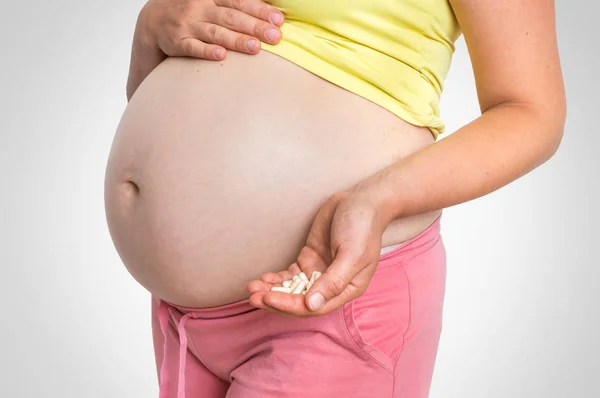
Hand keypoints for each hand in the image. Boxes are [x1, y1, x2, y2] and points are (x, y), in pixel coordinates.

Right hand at [127, 0, 283, 98]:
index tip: (279, 19)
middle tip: (275, 36)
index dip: (260, 10)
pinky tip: (221, 56)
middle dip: (255, 26)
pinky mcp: (176, 42)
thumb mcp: (210, 2)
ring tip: (255, 47)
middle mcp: (199, 8)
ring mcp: (187, 24)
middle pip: (231, 17)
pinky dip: (206, 51)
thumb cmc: (191, 13)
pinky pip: (192, 47)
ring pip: (215, 32)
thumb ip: (234, 6)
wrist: (152, 22)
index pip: (240, 1)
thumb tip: (269, 12)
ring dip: (236, 40)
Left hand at [247, 189, 387, 316]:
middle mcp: (331, 285)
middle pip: (300, 301)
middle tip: (253, 296)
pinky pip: (290, 275)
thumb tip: (312, 305)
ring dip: (273, 290)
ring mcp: (319, 272)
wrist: (360, 202)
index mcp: (346, 289)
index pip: (314, 307)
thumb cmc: (362, 228)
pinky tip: (263, 278)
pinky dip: (277, 278)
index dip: (290, 305)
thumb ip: (333, 281)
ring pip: (292, 289)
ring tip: (252, 287)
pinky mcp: (309, 259)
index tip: (269, 298)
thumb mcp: (352, 254)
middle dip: (276, 300)